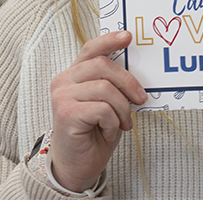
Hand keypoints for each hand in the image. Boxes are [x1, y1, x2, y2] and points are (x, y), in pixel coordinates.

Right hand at [50, 31, 146, 192]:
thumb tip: (136, 70)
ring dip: (122, 109)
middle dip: (128, 82)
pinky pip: (102, 109)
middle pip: (103, 65)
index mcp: (73, 74)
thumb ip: (112, 83)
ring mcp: (62, 96)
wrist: (77, 166)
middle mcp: (63, 81)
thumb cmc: (94, 132)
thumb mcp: (107, 102)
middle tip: (141, 99)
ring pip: (106, 89)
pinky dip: (113, 122)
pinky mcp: (66, 113)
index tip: (128, 37)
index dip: (109, 40)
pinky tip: (109, 132)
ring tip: (122, 124)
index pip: (90, 49)